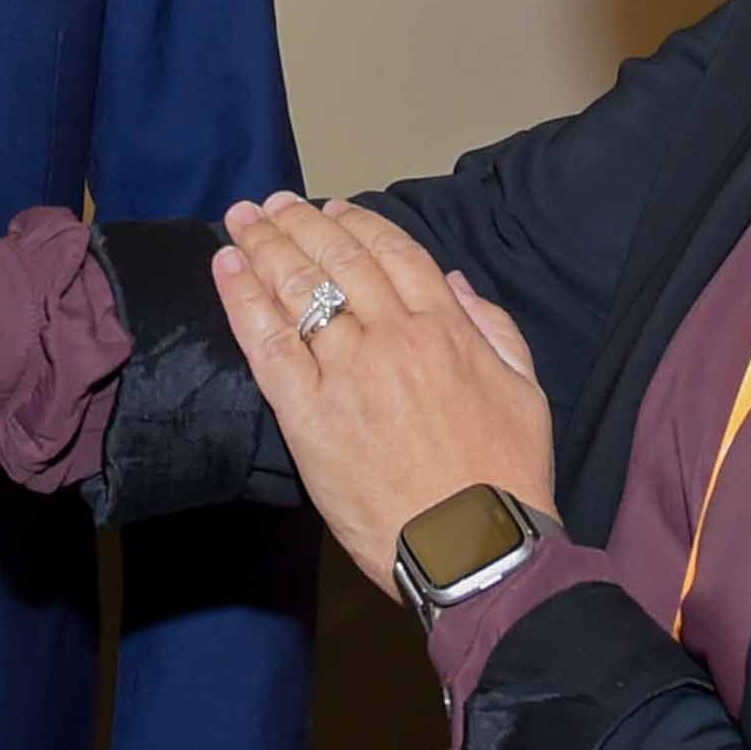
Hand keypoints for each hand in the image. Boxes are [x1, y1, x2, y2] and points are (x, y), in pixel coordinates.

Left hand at [214, 197, 554, 594]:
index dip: (357, 224)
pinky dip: (243, 298)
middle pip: (337, 262)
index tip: (332, 209)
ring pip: (297, 290)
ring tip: (242, 219)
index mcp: (446, 328)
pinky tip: (226, 267)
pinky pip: (267, 342)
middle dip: (300, 224)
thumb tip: (453, 282)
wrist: (472, 546)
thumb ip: (492, 327)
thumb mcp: (524, 389)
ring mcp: (345, 372)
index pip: (392, 253)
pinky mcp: (306, 413)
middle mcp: (391, 337)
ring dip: (265, 245)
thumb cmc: (505, 476)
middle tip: (272, 204)